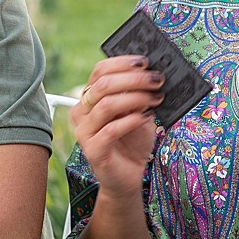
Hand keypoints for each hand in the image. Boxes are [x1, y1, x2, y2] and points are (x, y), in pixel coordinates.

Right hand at [71, 55, 163, 199]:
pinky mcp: (93, 150)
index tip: (146, 62)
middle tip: (157, 80)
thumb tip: (153, 74)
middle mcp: (81, 112)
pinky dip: (132, 120)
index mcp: (90, 98)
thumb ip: (139, 94)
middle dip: (134, 79)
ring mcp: (84, 132)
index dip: (123, 63)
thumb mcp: (137, 111)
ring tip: (156, 98)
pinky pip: (111, 129)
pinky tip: (146, 117)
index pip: (100, 71)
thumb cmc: (132, 141)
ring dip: (136, 98)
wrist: (129, 175)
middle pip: (104, 85)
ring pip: (107, 105)